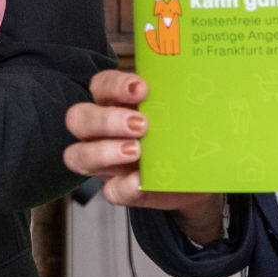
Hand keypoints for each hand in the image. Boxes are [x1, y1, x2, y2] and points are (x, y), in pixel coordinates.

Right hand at [66, 69, 224, 244]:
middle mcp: (102, 131)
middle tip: (141, 125)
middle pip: (77, 118)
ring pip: (77, 156)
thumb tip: (195, 92)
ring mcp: (106, 162)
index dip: (113, 85)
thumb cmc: (185, 133)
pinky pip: (109, 191)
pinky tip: (141, 181)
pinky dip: (123, 186)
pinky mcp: (120, 189)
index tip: (141, 89)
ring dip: (103, 152)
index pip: (100, 86)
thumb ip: (176, 102)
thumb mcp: (182, 113)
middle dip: (106, 120)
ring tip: (136, 151)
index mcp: (115, 103)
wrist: (201, 172)